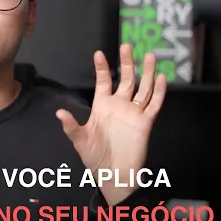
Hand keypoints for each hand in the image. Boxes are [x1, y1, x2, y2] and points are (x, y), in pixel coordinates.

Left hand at [56, 44, 166, 204]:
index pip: (104, 82)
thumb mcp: (80, 140)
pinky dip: (159, 91)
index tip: (99, 53)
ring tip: (150, 56)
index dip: (102, 68)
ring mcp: (134, 113)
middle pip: (126, 79)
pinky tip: (161, 78)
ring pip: (143, 88)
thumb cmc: (95, 157)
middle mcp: (119, 106)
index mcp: (102, 106)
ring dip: (147, 72)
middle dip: (127, 63)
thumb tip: (59, 113)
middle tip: (127, 46)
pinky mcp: (145, 123)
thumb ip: (71, 126)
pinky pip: (154, 104)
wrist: (113, 174)